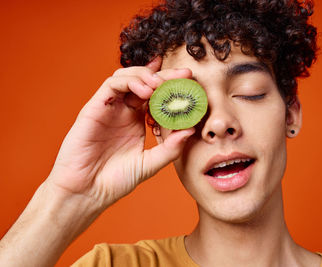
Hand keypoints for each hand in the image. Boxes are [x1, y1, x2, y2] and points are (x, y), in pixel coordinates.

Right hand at [47, 57, 193, 209]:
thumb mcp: (149, 164)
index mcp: (137, 121)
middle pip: (144, 82)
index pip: (156, 95)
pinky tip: (145, 91)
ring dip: (145, 76)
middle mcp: (123, 111)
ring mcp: (109, 108)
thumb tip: (191, 130)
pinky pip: (111, 85)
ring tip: (161, 85)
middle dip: (165, 75)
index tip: (191, 82)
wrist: (87, 192)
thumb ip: (170, 148)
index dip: (172, 86)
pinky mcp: (94, 108)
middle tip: (184, 75)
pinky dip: (129, 82)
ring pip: (127, 77)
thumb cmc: (115, 180)